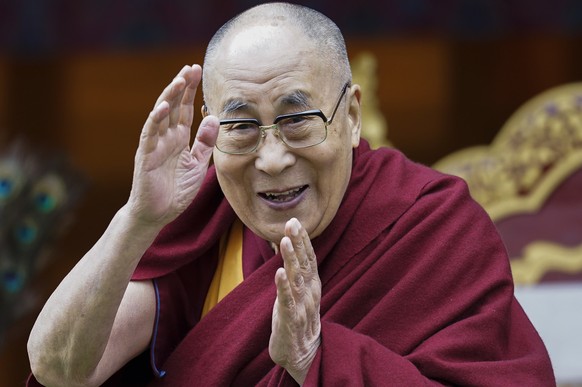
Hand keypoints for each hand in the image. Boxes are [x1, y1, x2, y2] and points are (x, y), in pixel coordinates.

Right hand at [127, 64, 218, 226]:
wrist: (157, 214)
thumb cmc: (176, 190)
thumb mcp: (198, 164)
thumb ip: (206, 142)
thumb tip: (215, 117)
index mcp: (179, 139)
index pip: (185, 109)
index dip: (191, 91)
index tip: (199, 72)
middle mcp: (166, 137)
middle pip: (173, 106)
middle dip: (182, 87)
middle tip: (192, 67)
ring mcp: (154, 145)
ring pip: (161, 115)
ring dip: (169, 97)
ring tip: (179, 80)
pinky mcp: (145, 156)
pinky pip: (149, 135)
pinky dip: (155, 120)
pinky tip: (162, 107)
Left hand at [269, 218, 321, 384]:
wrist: (304, 355)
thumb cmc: (298, 319)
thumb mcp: (299, 292)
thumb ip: (297, 271)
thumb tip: (290, 245)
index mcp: (312, 285)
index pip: (309, 258)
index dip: (304, 240)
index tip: (296, 221)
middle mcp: (310, 293)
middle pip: (304, 264)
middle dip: (299, 242)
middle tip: (292, 222)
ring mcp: (302, 306)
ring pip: (297, 279)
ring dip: (291, 259)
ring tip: (286, 241)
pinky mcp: (291, 321)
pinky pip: (288, 301)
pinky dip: (284, 286)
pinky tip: (279, 273)